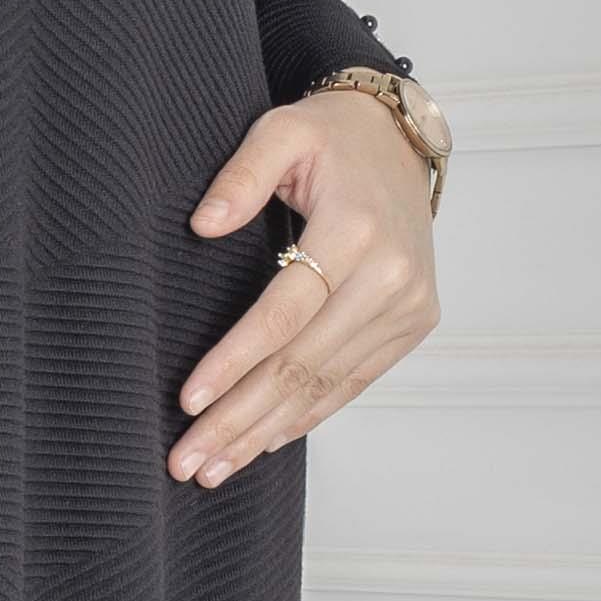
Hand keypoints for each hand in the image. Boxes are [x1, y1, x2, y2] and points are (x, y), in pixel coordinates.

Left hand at [171, 87, 439, 483]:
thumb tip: (202, 226)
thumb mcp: (280, 131)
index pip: (285, 312)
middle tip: (188, 463)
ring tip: (213, 468)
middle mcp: (391, 277)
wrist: (399, 141)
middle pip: (302, 363)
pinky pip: (351, 383)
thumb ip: (240, 176)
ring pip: (324, 384)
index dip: (235, 360)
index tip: (188, 401)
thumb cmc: (331, 139)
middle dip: (239, 418)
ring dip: (264, 431)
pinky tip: (262, 442)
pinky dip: (305, 416)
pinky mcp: (412, 324)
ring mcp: (408, 307)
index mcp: (356, 231)